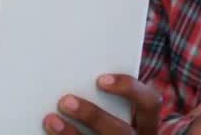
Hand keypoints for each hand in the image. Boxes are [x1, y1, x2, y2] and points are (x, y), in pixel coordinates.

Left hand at [42, 74, 160, 133]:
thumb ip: (105, 97)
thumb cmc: (107, 123)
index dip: (129, 89)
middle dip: (93, 116)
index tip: (100, 80)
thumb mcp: (117, 112)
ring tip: (50, 121)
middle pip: (122, 131)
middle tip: (65, 101)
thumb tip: (74, 71)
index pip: (150, 102)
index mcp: (146, 124)